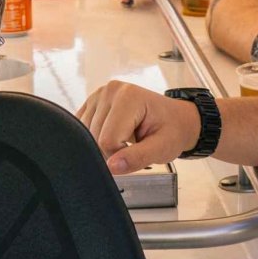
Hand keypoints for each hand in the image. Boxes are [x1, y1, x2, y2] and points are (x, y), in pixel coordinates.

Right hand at [77, 80, 201, 174]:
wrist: (174, 118)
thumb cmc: (171, 130)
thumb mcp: (162, 148)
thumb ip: (138, 158)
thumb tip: (112, 167)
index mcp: (128, 96)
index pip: (108, 140)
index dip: (120, 156)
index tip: (138, 152)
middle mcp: (110, 90)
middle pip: (94, 137)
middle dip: (111, 151)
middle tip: (134, 146)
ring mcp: (99, 94)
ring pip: (86, 134)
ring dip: (103, 145)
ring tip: (125, 138)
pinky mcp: (92, 102)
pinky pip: (83, 127)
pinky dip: (96, 137)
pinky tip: (114, 134)